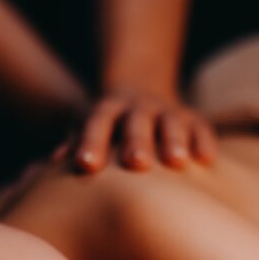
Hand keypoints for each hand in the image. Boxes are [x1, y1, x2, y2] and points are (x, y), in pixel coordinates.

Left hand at [57, 88, 217, 172]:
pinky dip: (203, 141)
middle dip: (137, 142)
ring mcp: (168, 111)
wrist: (142, 93)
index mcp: (109, 110)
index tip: (85, 166)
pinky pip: (200, 127)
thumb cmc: (109, 128)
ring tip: (176, 162)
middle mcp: (138, 108)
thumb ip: (74, 143)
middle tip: (136, 164)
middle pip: (136, 122)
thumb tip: (52, 163)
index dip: (91, 142)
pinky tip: (206, 160)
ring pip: (171, 122)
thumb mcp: (88, 127)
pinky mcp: (193, 119)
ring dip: (173, 139)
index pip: (97, 123)